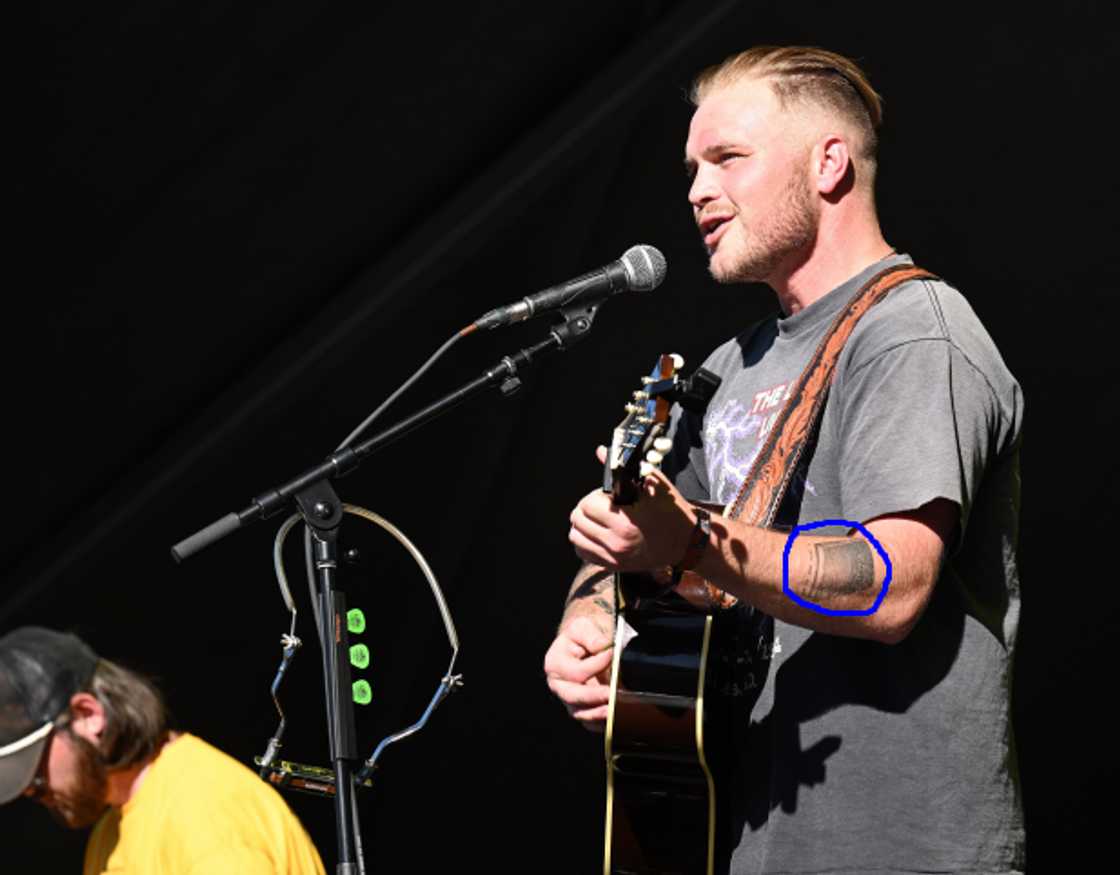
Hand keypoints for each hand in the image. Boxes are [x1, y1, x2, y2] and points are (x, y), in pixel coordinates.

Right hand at [543, 616, 614, 730]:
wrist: (585, 642)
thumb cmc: (582, 635)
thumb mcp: (583, 627)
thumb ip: (592, 636)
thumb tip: (604, 648)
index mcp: (555, 664)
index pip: (576, 671)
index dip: (596, 664)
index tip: (613, 654)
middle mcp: (559, 685)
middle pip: (573, 697)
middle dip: (593, 697)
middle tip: (611, 694)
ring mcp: (570, 700)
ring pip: (581, 713)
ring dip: (597, 714)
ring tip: (613, 710)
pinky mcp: (583, 709)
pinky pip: (590, 722)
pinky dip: (601, 723)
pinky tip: (614, 719)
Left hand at [568, 446, 694, 571]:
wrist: (686, 543)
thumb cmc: (672, 513)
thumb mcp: (651, 485)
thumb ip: (623, 470)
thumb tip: (600, 451)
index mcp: (625, 523)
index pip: (587, 505)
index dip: (594, 496)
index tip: (605, 496)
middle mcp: (616, 543)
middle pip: (578, 520)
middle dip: (586, 508)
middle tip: (600, 505)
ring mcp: (614, 557)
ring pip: (576, 537)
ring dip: (582, 525)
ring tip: (597, 519)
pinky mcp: (614, 566)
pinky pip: (582, 553)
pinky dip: (584, 541)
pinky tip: (596, 533)